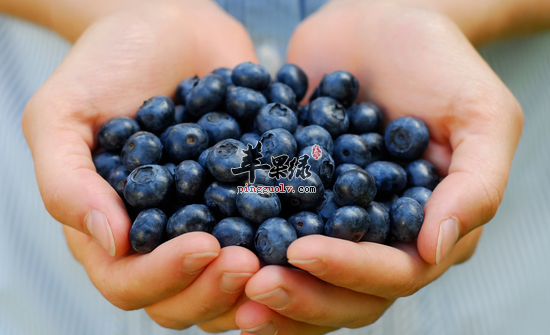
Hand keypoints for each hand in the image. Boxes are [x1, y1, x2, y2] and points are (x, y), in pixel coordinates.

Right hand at [22, 0, 259, 329]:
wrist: (169, 26)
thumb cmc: (108, 65)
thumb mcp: (61, 114)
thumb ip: (66, 182)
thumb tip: (111, 243)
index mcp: (110, 229)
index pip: (128, 283)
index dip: (166, 276)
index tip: (207, 245)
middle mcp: (159, 238)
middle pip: (183, 298)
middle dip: (217, 289)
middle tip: (251, 262)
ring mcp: (207, 222)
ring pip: (229, 282)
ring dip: (258, 281)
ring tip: (286, 257)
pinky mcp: (247, 199)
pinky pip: (267, 235)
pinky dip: (289, 243)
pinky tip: (313, 231)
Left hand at [236, 1, 522, 332]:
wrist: (380, 21)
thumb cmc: (438, 62)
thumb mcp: (480, 115)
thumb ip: (475, 184)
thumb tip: (437, 250)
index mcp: (428, 227)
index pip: (394, 273)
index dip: (349, 271)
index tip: (301, 251)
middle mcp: (381, 236)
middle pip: (345, 293)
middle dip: (301, 294)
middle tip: (254, 284)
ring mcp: (336, 219)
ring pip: (305, 275)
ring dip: (268, 284)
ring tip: (226, 276)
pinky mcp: (298, 195)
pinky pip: (271, 229)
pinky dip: (244, 240)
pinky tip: (210, 240)